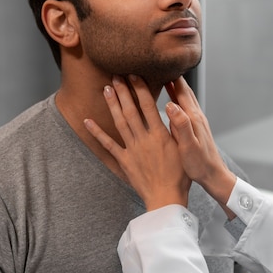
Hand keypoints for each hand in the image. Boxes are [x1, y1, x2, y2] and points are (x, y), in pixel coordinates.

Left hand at [83, 75, 190, 210]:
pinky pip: (108, 145)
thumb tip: (174, 107)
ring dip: (112, 104)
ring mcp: (132, 149)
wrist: (166, 197)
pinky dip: (97, 132)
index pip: (148, 106)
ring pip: (120, 122)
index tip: (134, 74)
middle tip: (116, 75)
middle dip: (123, 91)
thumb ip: (178, 127)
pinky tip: (87, 121)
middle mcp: (144, 139)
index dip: (140, 88)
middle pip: (131, 110)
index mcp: (160, 134)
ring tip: (106, 89)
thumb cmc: (180, 175)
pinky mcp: (124, 161)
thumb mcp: (185, 148)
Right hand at [164, 77, 236, 207]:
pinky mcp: (194, 128)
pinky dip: (176, 100)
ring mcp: (196, 121)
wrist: (213, 175)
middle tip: (157, 67)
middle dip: (171, 78)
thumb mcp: (188, 146)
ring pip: (185, 98)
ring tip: (162, 78)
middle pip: (184, 91)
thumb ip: (181, 125)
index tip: (157, 65)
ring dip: (174, 88)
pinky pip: (184, 108)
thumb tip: (170, 104)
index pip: (181, 91)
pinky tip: (170, 103)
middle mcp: (196, 116)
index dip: (170, 77)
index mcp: (193, 118)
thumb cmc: (200, 164)